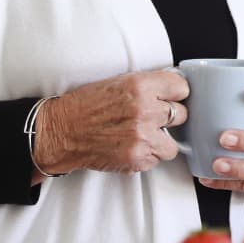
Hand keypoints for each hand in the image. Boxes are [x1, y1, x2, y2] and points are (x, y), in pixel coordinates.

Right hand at [32, 69, 188, 178]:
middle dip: (169, 117)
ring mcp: (142, 137)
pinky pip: (156, 160)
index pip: (182, 88)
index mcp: (141, 86)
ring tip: (143, 136)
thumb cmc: (86, 105)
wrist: (61, 131)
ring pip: (173, 144)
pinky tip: (131, 146)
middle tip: (153, 118)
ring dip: (161, 141)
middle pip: (181, 115)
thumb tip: (173, 89)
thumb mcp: (119, 82)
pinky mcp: (137, 159)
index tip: (171, 97)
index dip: (176, 94)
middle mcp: (145, 111)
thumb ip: (148, 85)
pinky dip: (147, 156)